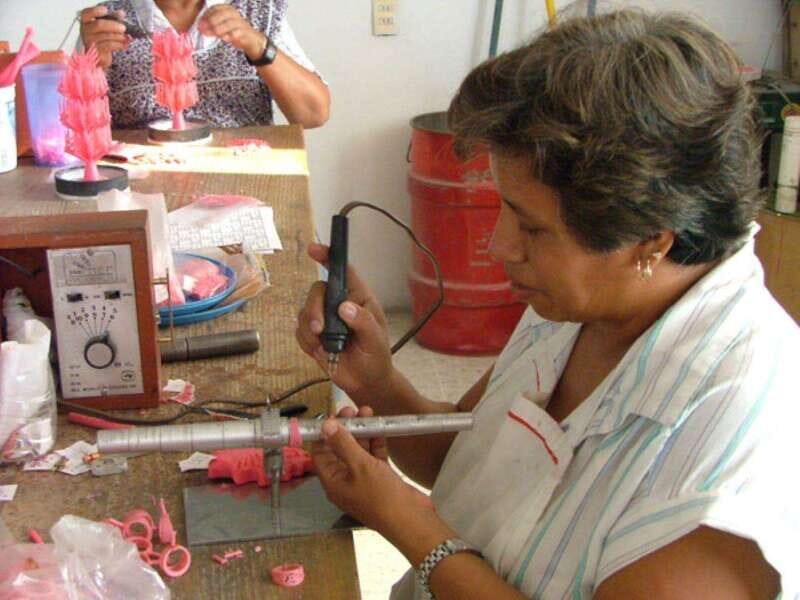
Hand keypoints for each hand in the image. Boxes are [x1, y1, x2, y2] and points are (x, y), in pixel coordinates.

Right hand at [79, 5, 129, 68]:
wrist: (100, 56)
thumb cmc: (103, 38)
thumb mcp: (107, 26)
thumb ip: (113, 18)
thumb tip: (121, 13)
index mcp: (86, 21)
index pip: (87, 13)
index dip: (95, 11)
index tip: (106, 10)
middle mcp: (85, 30)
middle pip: (99, 25)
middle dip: (113, 25)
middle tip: (124, 28)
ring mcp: (89, 41)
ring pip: (106, 36)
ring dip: (119, 36)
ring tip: (127, 37)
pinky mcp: (96, 51)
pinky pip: (109, 45)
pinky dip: (119, 44)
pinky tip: (125, 44)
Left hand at [197, 5, 265, 61]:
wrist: (251, 40)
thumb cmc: (234, 31)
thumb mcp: (222, 25)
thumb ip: (212, 24)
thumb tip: (200, 27)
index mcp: (227, 9)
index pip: (214, 9)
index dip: (205, 16)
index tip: (199, 24)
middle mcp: (234, 13)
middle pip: (220, 15)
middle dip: (210, 22)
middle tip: (202, 30)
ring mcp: (240, 22)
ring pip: (227, 24)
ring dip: (217, 30)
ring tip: (212, 35)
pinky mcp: (244, 32)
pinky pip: (234, 34)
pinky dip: (228, 37)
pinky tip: (224, 39)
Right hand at [295, 243, 392, 397]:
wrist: (365, 383)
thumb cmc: (376, 358)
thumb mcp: (376, 341)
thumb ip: (363, 323)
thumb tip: (344, 308)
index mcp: (359, 299)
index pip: (343, 271)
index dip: (329, 257)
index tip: (314, 249)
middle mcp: (339, 304)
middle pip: (317, 290)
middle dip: (313, 308)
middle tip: (319, 329)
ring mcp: (324, 319)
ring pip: (304, 310)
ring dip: (309, 329)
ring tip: (324, 346)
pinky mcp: (313, 335)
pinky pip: (299, 330)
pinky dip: (306, 341)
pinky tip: (320, 351)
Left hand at [313, 406, 434, 531]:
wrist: (410, 519)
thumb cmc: (380, 496)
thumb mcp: (359, 466)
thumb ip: (343, 443)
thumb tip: (325, 425)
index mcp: (333, 481)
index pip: (321, 453)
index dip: (325, 434)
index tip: (333, 415)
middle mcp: (345, 480)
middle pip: (340, 449)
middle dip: (346, 428)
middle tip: (352, 410)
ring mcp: (364, 479)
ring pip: (359, 450)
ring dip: (362, 432)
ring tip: (367, 411)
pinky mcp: (381, 477)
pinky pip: (374, 456)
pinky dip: (376, 442)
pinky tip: (380, 427)